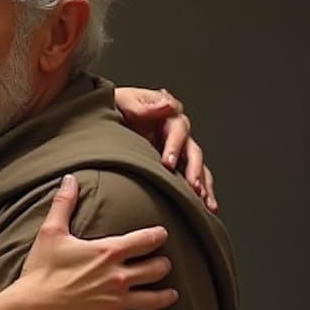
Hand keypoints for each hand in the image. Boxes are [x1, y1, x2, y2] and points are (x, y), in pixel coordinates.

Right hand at [19, 174, 177, 309]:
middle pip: (156, 269)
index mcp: (109, 252)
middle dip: (163, 265)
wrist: (34, 306)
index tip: (161, 235)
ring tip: (171, 294)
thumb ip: (64, 204)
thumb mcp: (51, 232)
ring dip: (165, 296)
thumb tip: (69, 179)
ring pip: (154, 299)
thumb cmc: (41, 270)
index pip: (145, 240)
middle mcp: (119, 276)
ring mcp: (116, 301)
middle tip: (163, 265)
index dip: (157, 236)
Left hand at [114, 86, 217, 212]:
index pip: (177, 129)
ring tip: (204, 202)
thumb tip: (168, 105)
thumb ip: (141, 105)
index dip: (175, 146)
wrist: (104, 120)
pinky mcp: (175, 163)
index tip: (168, 164)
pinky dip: (202, 192)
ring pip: (197, 166)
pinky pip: (193, 178)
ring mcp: (178, 149)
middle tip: (192, 187)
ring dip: (203, 184)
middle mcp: (176, 132)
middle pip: (192, 150)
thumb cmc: (113, 108)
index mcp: (166, 114)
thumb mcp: (122, 101)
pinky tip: (206, 208)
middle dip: (193, 170)